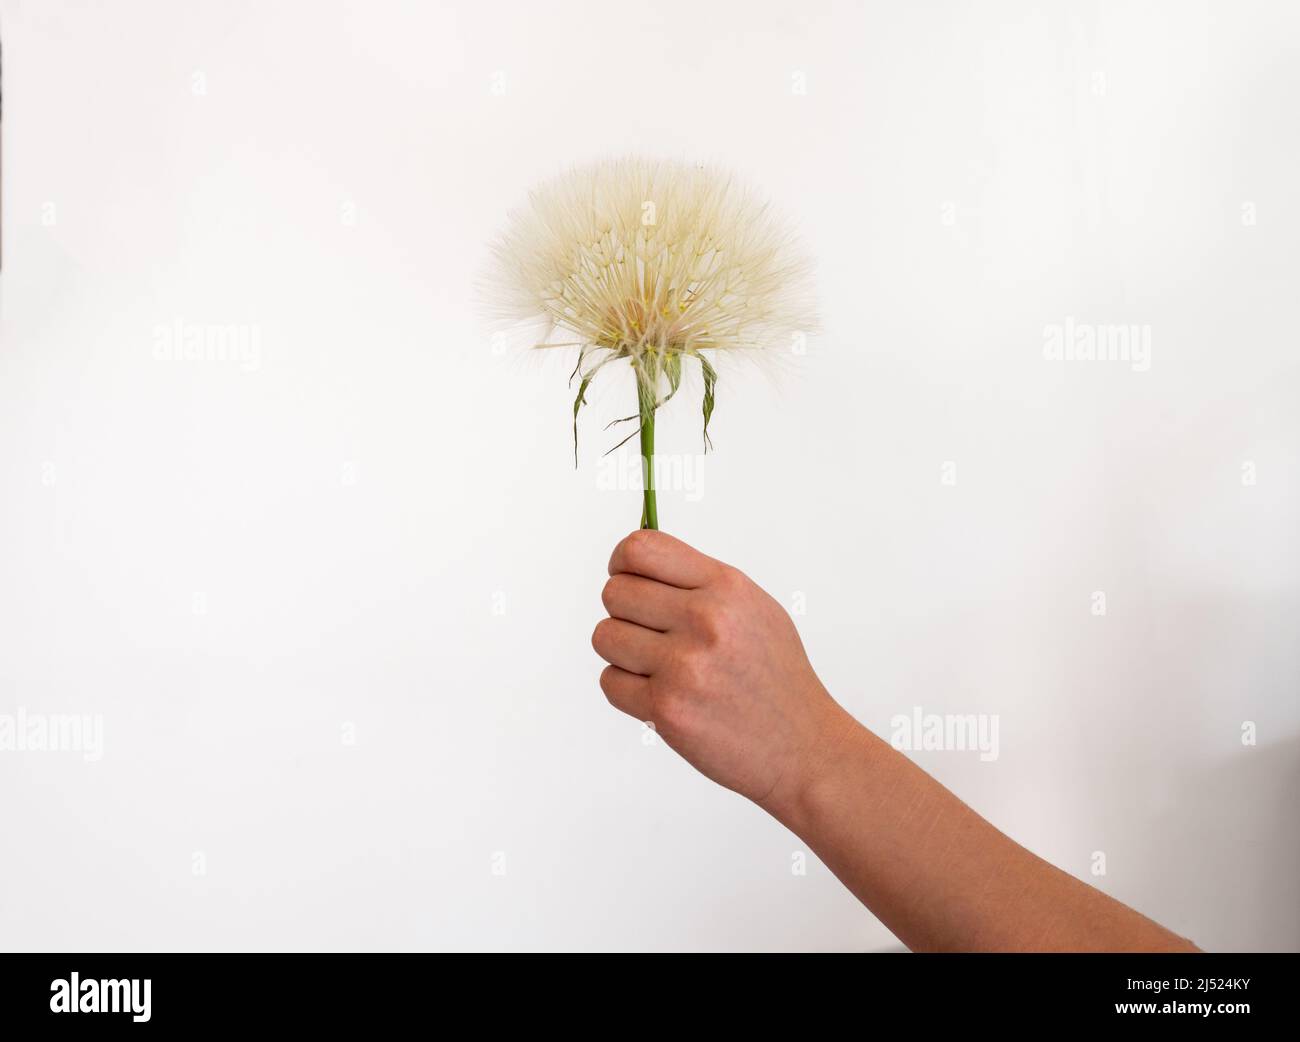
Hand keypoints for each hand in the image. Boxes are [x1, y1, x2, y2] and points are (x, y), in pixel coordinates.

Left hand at [592, 529, 852, 814]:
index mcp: (726, 587)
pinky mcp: (665, 709)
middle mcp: (704, 620)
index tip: (629, 579)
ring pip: (605, 636)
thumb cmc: (775, 678)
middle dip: (624, 612)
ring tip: (658, 666)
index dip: (622, 562)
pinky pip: (609, 681)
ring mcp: (683, 666)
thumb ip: (699, 583)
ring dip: (623, 652)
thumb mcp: (753, 609)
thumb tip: (636, 563)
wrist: (803, 747)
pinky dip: (627, 689)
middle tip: (650, 633)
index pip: (641, 549)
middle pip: (615, 592)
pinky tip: (662, 694)